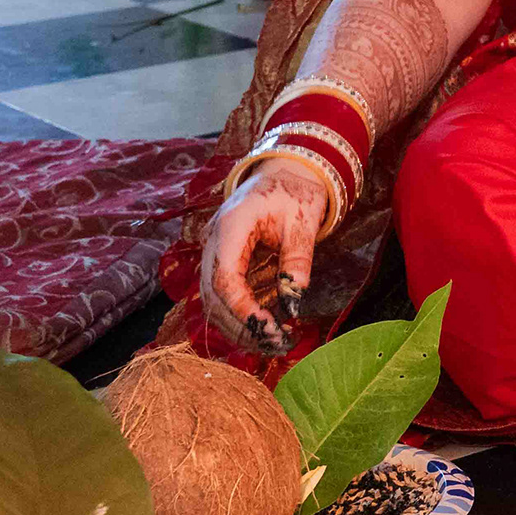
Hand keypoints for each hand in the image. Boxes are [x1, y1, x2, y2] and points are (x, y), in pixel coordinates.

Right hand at [201, 159, 333, 346]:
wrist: (286, 170)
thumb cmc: (296, 190)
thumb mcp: (303, 223)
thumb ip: (297, 262)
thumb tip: (293, 304)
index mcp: (231, 226)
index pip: (224, 278)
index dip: (242, 309)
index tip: (267, 329)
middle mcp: (214, 240)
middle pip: (212, 294)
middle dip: (239, 324)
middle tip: (272, 344)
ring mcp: (215, 249)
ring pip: (212, 298)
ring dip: (236, 323)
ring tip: (269, 342)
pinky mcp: (223, 258)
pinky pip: (222, 292)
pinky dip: (238, 313)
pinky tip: (262, 327)